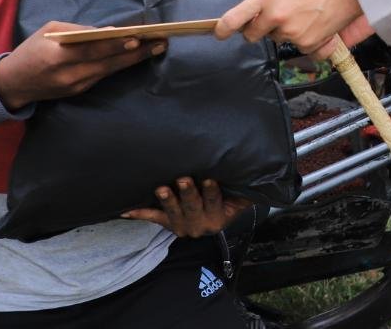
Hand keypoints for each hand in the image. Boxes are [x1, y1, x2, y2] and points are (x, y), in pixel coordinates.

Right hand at [0, 22, 164, 111]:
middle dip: (137, 52)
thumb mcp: (50, 30)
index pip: (93, 50)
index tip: (138, 38)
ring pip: (111, 71)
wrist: (14, 84)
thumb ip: (77, 30)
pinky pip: (103, 76)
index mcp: (59, 56)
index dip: (116, 45)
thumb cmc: (32, 49)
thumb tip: (106, 32)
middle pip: (109, 63)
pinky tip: (136, 57)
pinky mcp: (80, 91)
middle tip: (160, 42)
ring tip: (156, 48)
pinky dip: (120, 65)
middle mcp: (70, 74)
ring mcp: (76, 86)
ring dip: (134, 60)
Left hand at [123, 177, 250, 236]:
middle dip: (188, 194)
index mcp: (218, 216)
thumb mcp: (241, 199)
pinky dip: (139, 213)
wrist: (213, 223)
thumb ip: (249, 187)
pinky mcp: (167, 222)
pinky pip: (153, 218)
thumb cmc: (229, 201)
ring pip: (173, 213)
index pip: (216, 202)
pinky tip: (126, 210)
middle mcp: (199, 224)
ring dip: (167, 201)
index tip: (210, 179)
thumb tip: (264, 165)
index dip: (212, 192)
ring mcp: (181, 224)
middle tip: (183, 180)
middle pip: (193, 207)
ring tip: (161, 189)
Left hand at [214, 0, 373, 54]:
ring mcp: (290, 32)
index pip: (234, 19)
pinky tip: (315, 23)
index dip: (223, 29)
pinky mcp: (306, 44)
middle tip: (276, 17)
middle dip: (259, 29)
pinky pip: (298, 47)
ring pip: (277, 39)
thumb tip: (252, 17)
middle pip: (253, 35)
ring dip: (285, 31)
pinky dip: (305, 39)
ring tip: (304, 13)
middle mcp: (274, 16)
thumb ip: (265, 0)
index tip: (219, 33)